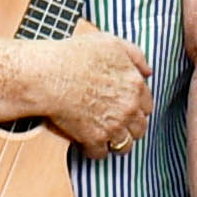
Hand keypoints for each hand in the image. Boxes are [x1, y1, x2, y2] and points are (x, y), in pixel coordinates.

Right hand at [30, 25, 153, 155]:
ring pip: (124, 145)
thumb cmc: (74, 56)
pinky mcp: (95, 139)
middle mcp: (129, 108)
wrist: (48, 76)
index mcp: (135, 85)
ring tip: (104, 136)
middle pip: (140, 128)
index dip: (136, 107)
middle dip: (129, 127)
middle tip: (115, 122)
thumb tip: (147, 71)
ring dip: (115, 142)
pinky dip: (93, 150)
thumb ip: (135, 55)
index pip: (147, 105)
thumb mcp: (110, 43)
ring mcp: (113, 126)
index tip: (125, 107)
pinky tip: (85, 141)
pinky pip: (100, 154)